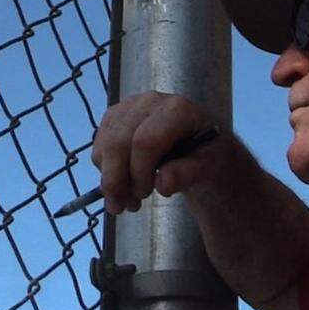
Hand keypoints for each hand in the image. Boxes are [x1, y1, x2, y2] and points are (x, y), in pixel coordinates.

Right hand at [90, 91, 229, 213]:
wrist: (201, 147)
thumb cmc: (208, 157)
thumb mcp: (208, 169)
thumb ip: (188, 174)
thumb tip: (163, 183)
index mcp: (178, 109)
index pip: (145, 142)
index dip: (139, 173)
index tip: (145, 195)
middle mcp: (151, 101)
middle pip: (117, 143)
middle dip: (116, 181)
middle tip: (126, 208)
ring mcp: (130, 106)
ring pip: (104, 146)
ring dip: (110, 179)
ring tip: (130, 200)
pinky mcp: (116, 116)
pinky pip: (100, 146)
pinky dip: (106, 170)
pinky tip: (124, 184)